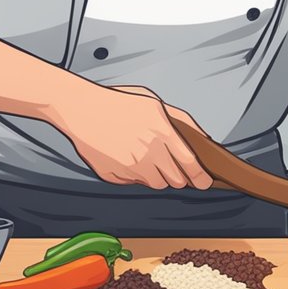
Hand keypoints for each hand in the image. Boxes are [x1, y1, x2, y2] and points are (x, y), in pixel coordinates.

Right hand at [47, 84, 216, 189]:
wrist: (82, 110)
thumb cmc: (121, 104)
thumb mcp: (156, 104)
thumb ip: (183, 121)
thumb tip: (205, 140)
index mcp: (162, 133)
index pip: (190, 165)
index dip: (201, 178)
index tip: (205, 182)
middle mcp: (148, 153)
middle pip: (176, 181)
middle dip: (179, 176)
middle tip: (175, 168)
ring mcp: (130, 167)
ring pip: (156, 184)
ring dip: (157, 175)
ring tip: (146, 157)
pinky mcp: (114, 176)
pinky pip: (133, 183)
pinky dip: (134, 175)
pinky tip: (126, 156)